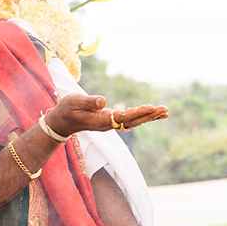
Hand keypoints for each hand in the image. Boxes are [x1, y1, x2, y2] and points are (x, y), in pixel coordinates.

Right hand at [42, 94, 168, 136]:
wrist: (61, 122)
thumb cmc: (66, 110)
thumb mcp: (74, 102)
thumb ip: (88, 101)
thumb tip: (104, 101)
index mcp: (101, 120)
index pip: (123, 117)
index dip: (138, 113)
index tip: (152, 108)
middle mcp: (108, 124)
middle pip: (133, 121)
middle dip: (150, 116)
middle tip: (166, 109)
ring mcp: (110, 124)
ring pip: (134, 122)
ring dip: (149, 117)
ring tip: (165, 112)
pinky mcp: (110, 121)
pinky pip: (130, 120)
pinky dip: (142, 116)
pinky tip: (152, 113)